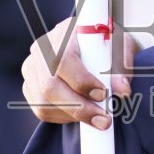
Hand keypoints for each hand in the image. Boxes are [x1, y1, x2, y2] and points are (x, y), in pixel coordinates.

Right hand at [21, 18, 137, 126]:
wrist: (96, 47)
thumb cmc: (108, 45)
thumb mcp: (121, 49)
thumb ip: (122, 68)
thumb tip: (122, 90)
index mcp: (64, 33)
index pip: (62, 60)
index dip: (81, 81)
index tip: (103, 94)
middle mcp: (42, 49)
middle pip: (50, 86)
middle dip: (79, 108)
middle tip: (104, 120)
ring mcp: (32, 68)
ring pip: (43, 103)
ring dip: (72, 116)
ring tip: (95, 116)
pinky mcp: (30, 86)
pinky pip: (41, 110)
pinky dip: (63, 118)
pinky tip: (80, 113)